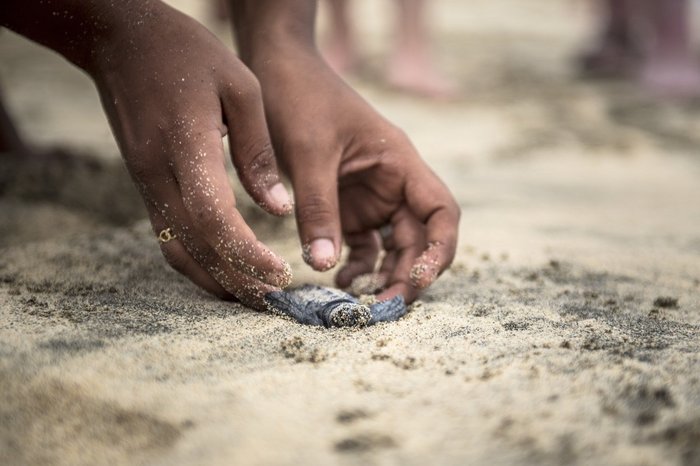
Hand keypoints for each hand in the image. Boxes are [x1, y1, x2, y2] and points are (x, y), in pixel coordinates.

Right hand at [90, 3, 292, 307]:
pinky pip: (169, 235)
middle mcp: (158, 174)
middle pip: (195, 246)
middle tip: (273, 300)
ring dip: (214, 279)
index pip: (214, 217)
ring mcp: (146, 182)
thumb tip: (278, 210)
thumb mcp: (240, 87)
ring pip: (176, 249)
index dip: (247, 253)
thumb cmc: (188, 54)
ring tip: (252, 296)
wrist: (121, 40)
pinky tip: (223, 270)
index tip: (281, 272)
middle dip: (235, 281)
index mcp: (186, 145)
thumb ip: (258, 152)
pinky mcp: (145, 183)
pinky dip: (197, 261)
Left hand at [251, 49, 459, 302]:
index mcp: (400, 163)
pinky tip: (338, 278)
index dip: (440, 249)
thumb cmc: (300, 97)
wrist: (277, 69)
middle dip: (407, 274)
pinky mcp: (346, 205)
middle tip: (383, 308)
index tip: (421, 278)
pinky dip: (355, 264)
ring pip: (391, 246)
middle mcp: (393, 183)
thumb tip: (324, 266)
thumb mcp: (308, 153)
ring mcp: (370, 196)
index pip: (442, 211)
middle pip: (418, 238)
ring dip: (382, 275)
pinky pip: (360, 243)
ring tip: (360, 302)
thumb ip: (318, 208)